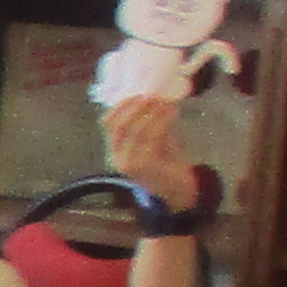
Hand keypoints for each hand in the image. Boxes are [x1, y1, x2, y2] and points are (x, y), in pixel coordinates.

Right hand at [102, 87, 194, 208]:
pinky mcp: (144, 165)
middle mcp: (116, 159)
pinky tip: (172, 112)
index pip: (108, 124)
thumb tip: (155, 99)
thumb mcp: (156, 141)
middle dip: (136, 107)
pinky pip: (151, 136)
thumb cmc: (168, 165)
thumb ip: (151, 125)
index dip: (121, 106)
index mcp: (115, 152)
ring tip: (166, 103)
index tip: (138, 94)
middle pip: (118, 125)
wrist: (178, 192)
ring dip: (152, 112)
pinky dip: (162, 120)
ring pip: (135, 129)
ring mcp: (129, 163)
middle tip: (153, 96)